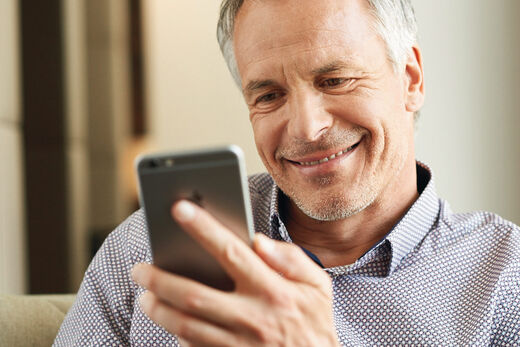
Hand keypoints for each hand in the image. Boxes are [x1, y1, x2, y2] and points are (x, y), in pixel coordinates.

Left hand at [132, 200, 339, 346]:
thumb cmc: (315, 324)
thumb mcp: (318, 286)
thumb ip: (292, 259)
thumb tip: (258, 241)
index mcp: (273, 290)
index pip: (231, 251)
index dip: (203, 228)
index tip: (178, 209)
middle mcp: (252, 317)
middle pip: (193, 294)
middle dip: (159, 279)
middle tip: (139, 269)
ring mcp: (239, 345)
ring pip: (186, 325)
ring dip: (159, 309)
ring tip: (145, 296)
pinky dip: (178, 335)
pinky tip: (171, 323)